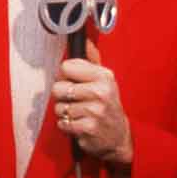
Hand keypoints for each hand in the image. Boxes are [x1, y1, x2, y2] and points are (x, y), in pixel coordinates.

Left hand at [53, 45, 132, 165]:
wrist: (118, 136)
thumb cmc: (108, 106)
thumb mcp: (104, 80)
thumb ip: (92, 60)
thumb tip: (85, 41)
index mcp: (103, 76)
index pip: (66, 67)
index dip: (65, 76)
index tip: (73, 82)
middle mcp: (100, 92)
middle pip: (58, 88)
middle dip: (62, 96)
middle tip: (75, 101)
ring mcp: (94, 111)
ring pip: (58, 107)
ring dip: (64, 113)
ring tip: (78, 114)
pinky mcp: (88, 127)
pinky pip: (62, 123)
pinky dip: (67, 126)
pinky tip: (78, 124)